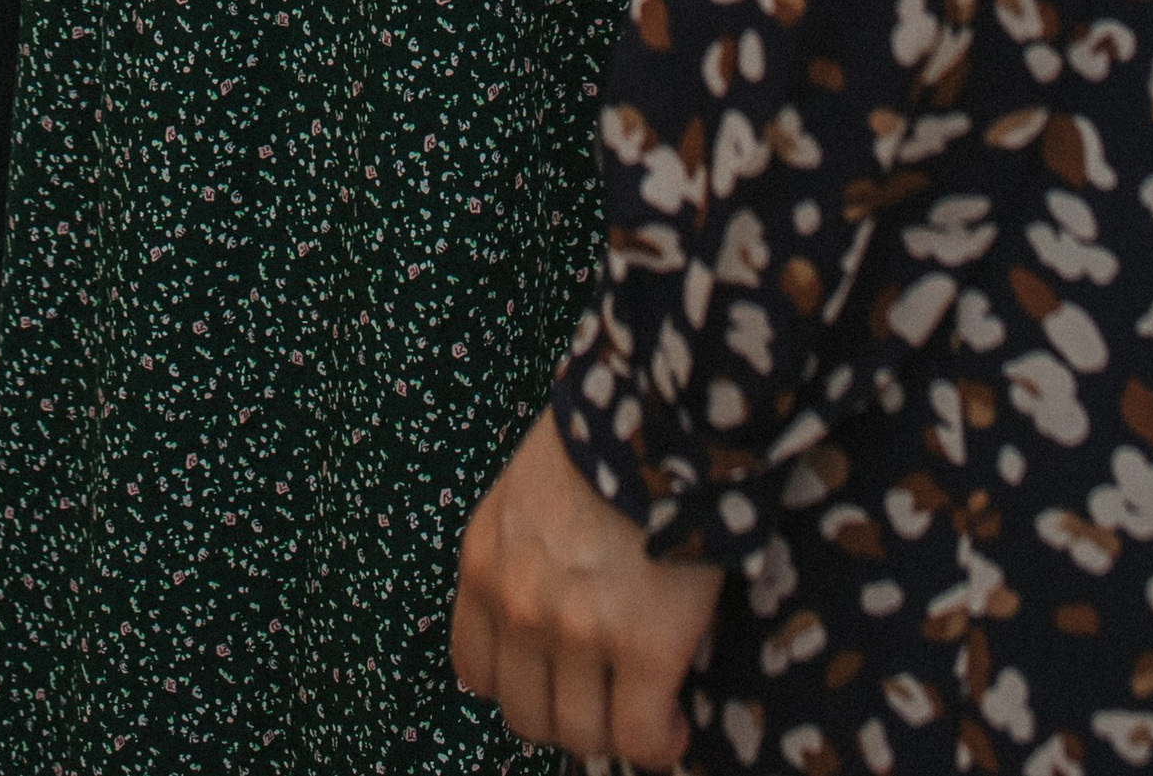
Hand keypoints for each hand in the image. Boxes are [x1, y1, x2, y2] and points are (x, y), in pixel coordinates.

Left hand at [453, 411, 720, 768]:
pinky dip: (660, 742)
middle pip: (528, 716)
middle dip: (568, 714)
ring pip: (583, 736)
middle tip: (606, 696)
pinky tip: (675, 720)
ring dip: (615, 732)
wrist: (660, 410)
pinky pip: (642, 738)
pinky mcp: (645, 647)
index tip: (557, 683)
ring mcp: (578, 632)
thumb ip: (514, 556)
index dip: (522, 686)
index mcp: (483, 564)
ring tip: (647, 708)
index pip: (477, 672)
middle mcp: (519, 607)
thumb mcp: (523, 493)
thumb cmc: (601, 437)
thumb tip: (533, 619)